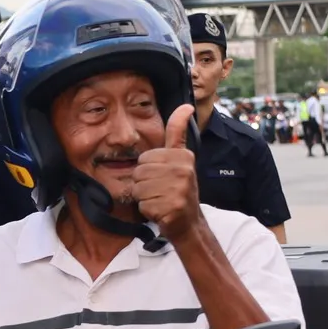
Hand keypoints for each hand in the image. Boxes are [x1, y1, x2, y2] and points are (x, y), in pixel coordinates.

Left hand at [133, 105, 202, 238]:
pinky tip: (161, 211)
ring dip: (145, 198)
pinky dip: (148, 211)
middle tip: (160, 192)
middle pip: (139, 172)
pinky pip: (143, 204)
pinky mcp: (173, 206)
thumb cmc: (178, 190)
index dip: (148, 171)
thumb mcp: (180, 159)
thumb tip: (186, 105)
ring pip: (138, 188)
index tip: (164, 177)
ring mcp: (179, 188)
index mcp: (183, 156)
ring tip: (161, 200)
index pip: (145, 158)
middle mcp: (183, 169)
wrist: (189, 223)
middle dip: (144, 185)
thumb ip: (178, 132)